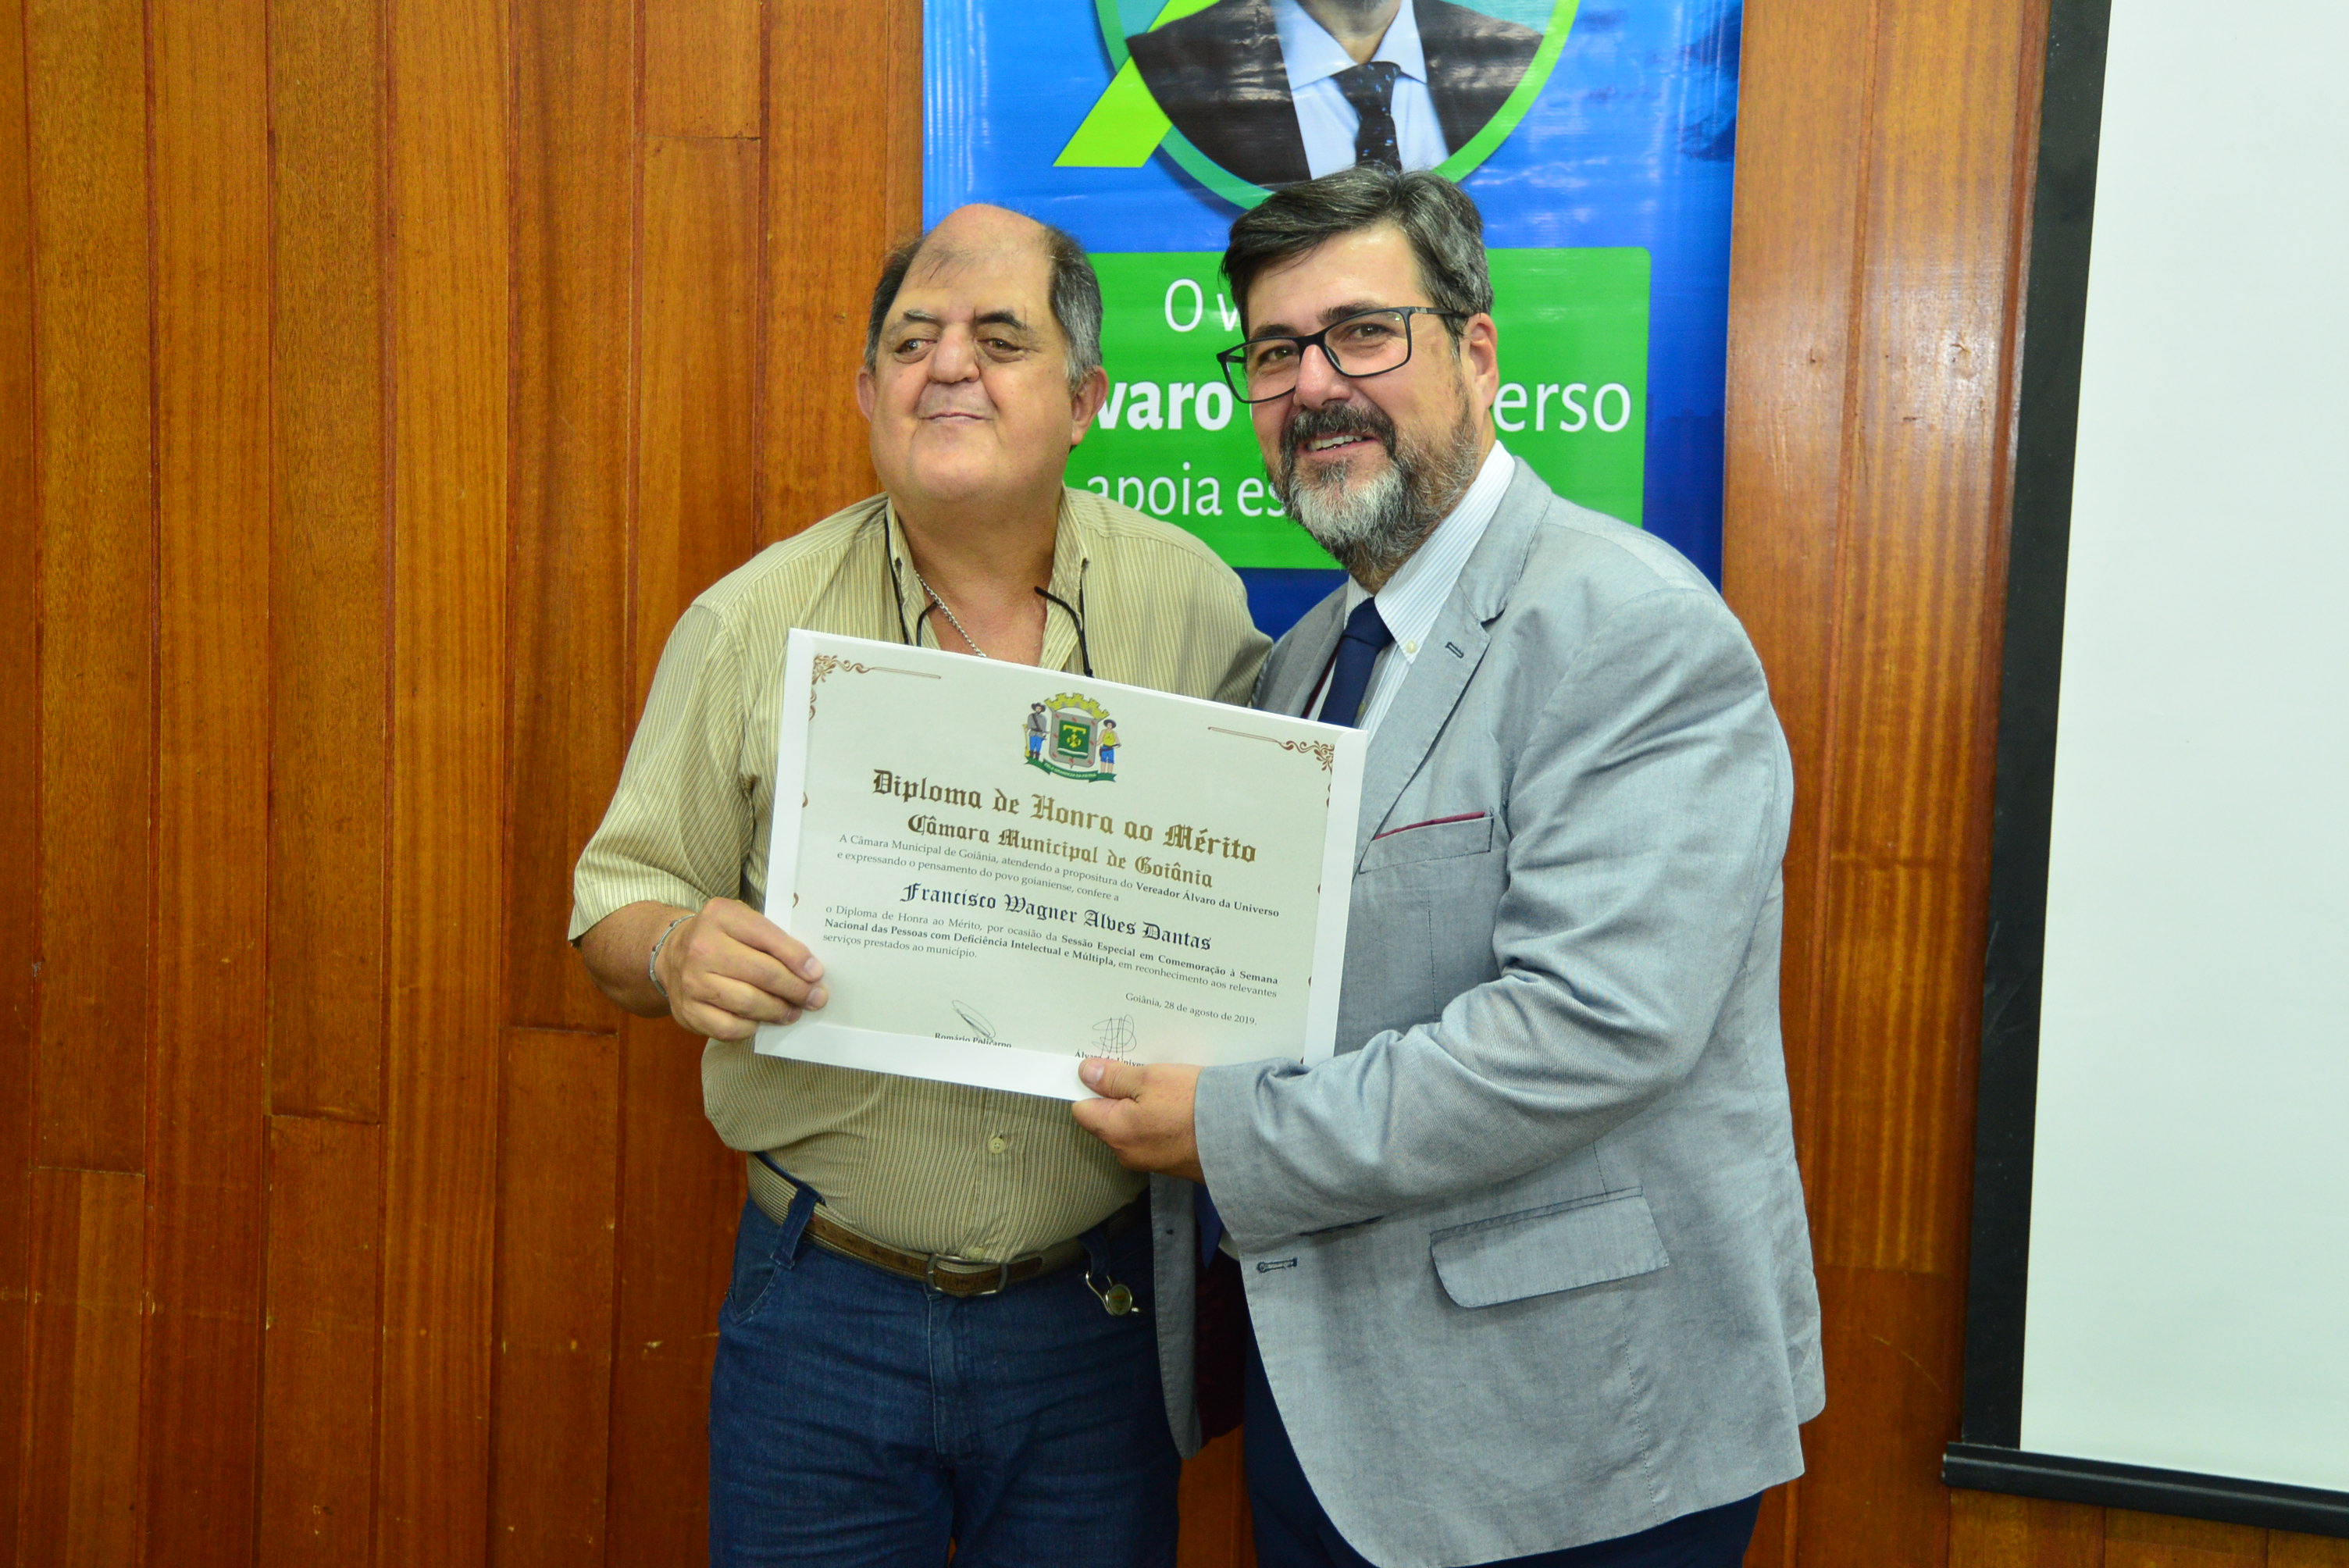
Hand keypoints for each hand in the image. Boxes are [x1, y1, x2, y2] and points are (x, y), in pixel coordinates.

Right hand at [659, 897, 826, 1041]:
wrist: (670, 954)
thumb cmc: (719, 937)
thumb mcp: (741, 921)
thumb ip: (772, 937)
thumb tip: (809, 971)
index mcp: (721, 916)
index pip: (768, 937)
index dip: (797, 958)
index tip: (816, 973)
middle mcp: (702, 948)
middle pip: (763, 974)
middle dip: (796, 989)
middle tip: (815, 998)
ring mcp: (692, 982)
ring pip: (749, 1004)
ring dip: (779, 1011)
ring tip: (793, 1011)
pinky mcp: (688, 1011)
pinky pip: (729, 1028)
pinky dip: (751, 1027)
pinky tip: (760, 1020)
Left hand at [1070, 1059, 1203, 1182]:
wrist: (1240, 1137)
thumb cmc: (1193, 1104)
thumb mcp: (1150, 1078)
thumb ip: (1114, 1077)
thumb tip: (1086, 1073)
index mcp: (1115, 1132)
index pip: (1083, 1109)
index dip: (1092, 1087)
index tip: (1109, 1070)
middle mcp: (1127, 1153)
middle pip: (1108, 1119)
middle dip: (1120, 1097)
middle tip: (1144, 1075)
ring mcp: (1150, 1162)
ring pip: (1134, 1128)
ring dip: (1143, 1108)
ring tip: (1167, 1090)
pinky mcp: (1172, 1163)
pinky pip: (1155, 1137)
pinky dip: (1162, 1122)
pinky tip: (1181, 1108)